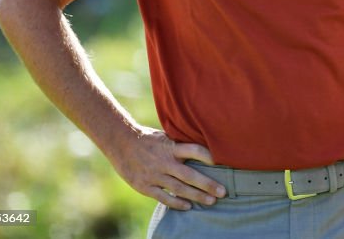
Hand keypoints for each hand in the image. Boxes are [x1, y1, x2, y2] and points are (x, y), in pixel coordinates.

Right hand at [108, 126, 225, 210]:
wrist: (120, 142)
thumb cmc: (149, 138)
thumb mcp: (166, 136)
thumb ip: (181, 143)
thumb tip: (205, 144)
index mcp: (170, 146)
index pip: (193, 150)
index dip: (207, 156)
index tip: (221, 162)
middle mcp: (164, 161)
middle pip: (189, 175)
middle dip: (207, 184)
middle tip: (223, 192)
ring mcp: (154, 175)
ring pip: (178, 188)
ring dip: (196, 196)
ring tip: (211, 201)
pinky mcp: (144, 186)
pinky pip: (163, 197)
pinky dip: (176, 202)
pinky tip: (188, 206)